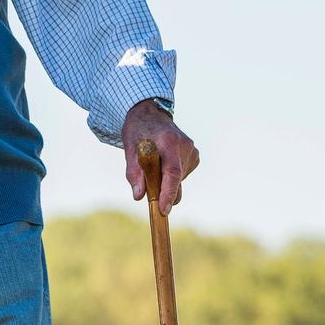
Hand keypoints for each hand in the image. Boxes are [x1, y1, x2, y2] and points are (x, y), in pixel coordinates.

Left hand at [122, 99, 198, 215]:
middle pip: (176, 179)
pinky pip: (181, 175)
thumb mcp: (129, 149)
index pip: (172, 172)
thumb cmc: (138, 131)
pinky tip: (163, 163)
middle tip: (148, 190)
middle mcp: (185, 145)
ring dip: (165, 182)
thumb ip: (134, 172)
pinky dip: (171, 176)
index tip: (163, 209)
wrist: (150, 115)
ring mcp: (192, 151)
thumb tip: (139, 196)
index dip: (168, 192)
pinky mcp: (195, 156)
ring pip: (179, 179)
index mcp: (169, 141)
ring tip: (153, 165)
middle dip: (163, 191)